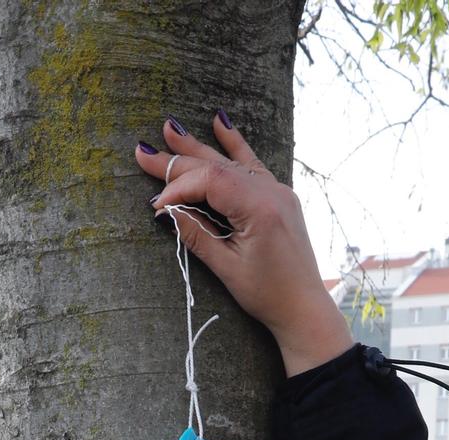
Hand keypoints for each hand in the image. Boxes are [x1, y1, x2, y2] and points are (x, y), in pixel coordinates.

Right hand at [136, 115, 353, 376]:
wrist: (305, 308)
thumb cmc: (268, 295)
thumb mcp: (227, 268)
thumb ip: (197, 235)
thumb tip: (167, 212)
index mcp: (260, 208)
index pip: (209, 181)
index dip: (178, 189)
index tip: (156, 207)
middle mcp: (271, 192)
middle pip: (216, 167)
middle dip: (178, 161)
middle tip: (143, 152)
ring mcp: (277, 191)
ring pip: (231, 163)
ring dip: (198, 149)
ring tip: (170, 129)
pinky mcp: (279, 197)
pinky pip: (252, 164)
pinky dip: (234, 145)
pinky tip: (220, 122)